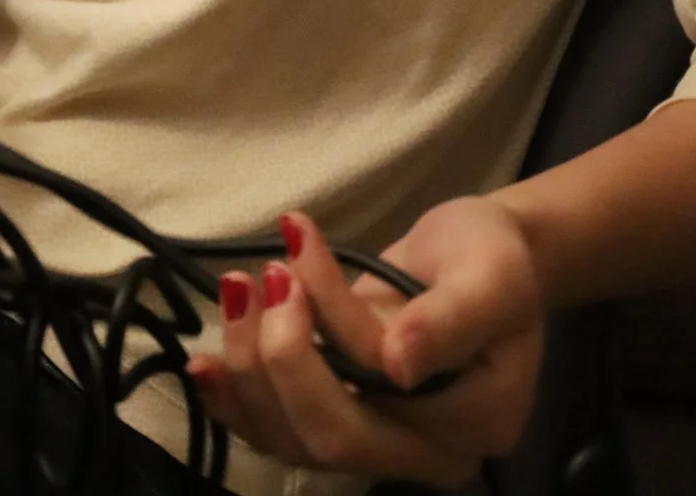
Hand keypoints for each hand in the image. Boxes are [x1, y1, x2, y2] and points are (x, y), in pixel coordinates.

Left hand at [188, 199, 544, 488]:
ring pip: (293, 439)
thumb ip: (449, 319)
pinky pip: (278, 433)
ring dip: (248, 364)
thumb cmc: (491, 259)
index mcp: (474, 420)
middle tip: (265, 274)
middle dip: (280, 354)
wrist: (480, 259)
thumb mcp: (489, 273)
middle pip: (332, 436)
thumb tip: (397, 363)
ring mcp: (378, 443)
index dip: (330, 323)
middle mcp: (424, 452)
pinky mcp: (338, 421)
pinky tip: (204, 364)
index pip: (385, 389)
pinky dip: (235, 401)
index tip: (298, 242)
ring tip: (239, 285)